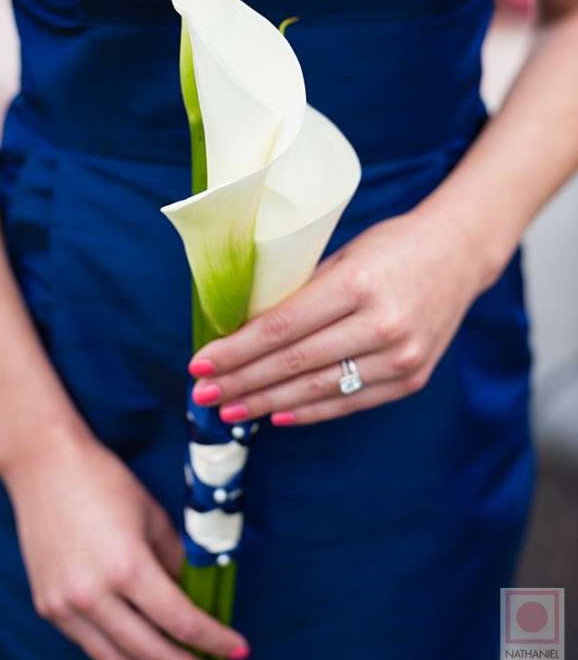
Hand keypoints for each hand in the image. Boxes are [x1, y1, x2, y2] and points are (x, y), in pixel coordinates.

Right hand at [2, 430, 248, 659]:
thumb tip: (191, 598)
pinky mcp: (49, 607)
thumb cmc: (105, 482)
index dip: (213, 640)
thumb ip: (173, 562)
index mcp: (127, 567)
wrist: (43, 466)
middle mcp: (94, 595)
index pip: (180, 620)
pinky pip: (91, 646)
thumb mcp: (152, 517)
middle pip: (151, 652)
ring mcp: (66, 606)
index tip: (238, 651)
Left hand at [189, 207, 490, 425]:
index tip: (201, 361)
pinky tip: (276, 414)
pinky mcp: (412, 379)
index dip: (237, 349)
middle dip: (241, 381)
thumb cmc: (392, 246)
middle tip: (203, 392)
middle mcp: (382, 324)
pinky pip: (350, 403)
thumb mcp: (344, 254)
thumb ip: (303, 291)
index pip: (282, 326)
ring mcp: (401, 356)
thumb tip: (245, 328)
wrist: (459, 254)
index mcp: (358, 283)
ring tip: (230, 409)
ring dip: (267, 402)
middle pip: (294, 362)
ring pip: (318, 389)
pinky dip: (309, 410)